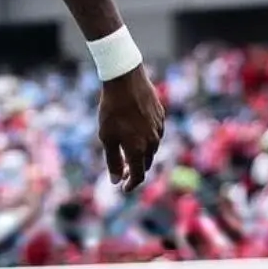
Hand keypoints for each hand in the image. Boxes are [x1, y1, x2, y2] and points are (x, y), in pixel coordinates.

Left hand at [98, 64, 164, 192]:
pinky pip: (155, 134)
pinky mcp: (161, 117)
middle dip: (135, 170)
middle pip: (146, 164)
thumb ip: (112, 161)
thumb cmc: (112, 109)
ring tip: (128, 153)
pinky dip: (146, 140)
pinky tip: (136, 134)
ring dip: (141, 155)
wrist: (126, 80)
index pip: (138, 175)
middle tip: (122, 171)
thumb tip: (115, 181)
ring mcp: (159, 129)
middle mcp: (153, 142)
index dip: (130, 184)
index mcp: (139, 149)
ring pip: (152, 149)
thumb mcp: (106, 136)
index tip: (123, 188)